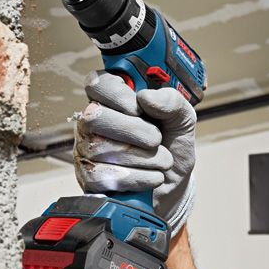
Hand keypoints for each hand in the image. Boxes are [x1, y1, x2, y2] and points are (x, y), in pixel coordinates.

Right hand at [73, 71, 196, 234]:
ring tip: (163, 161)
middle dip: (133, 130)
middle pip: (95, 117)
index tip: (139, 107)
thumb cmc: (171, 146)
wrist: (173, 185)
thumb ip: (172, 102)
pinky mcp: (88, 178)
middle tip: (156, 139)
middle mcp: (93, 121)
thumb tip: (146, 97)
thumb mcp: (182, 120)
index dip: (117, 94)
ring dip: (142, 157)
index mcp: (113, 99)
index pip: (97, 84)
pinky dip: (136, 178)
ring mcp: (86, 149)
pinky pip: (102, 176)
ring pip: (101, 148)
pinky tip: (152, 177)